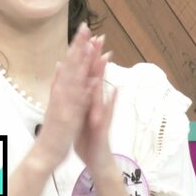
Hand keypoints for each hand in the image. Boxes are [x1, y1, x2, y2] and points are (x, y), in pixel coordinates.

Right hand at [35, 23, 99, 167]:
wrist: (46, 151)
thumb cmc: (54, 126)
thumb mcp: (55, 100)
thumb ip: (58, 82)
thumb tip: (60, 63)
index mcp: (61, 88)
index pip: (70, 61)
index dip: (77, 44)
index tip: (85, 28)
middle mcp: (62, 92)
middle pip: (72, 65)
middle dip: (80, 46)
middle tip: (87, 28)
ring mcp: (65, 104)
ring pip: (75, 80)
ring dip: (83, 64)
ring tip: (91, 47)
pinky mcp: (70, 117)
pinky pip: (79, 103)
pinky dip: (86, 91)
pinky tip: (93, 81)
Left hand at [75, 43, 117, 172]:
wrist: (97, 160)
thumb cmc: (89, 136)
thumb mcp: (82, 112)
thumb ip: (82, 94)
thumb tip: (81, 76)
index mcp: (88, 99)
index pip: (87, 73)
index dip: (86, 54)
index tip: (86, 35)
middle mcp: (97, 103)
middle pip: (97, 77)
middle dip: (97, 57)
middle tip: (99, 37)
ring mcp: (102, 113)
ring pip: (102, 91)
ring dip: (104, 75)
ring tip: (105, 58)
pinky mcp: (103, 127)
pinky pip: (106, 113)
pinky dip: (109, 103)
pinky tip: (114, 91)